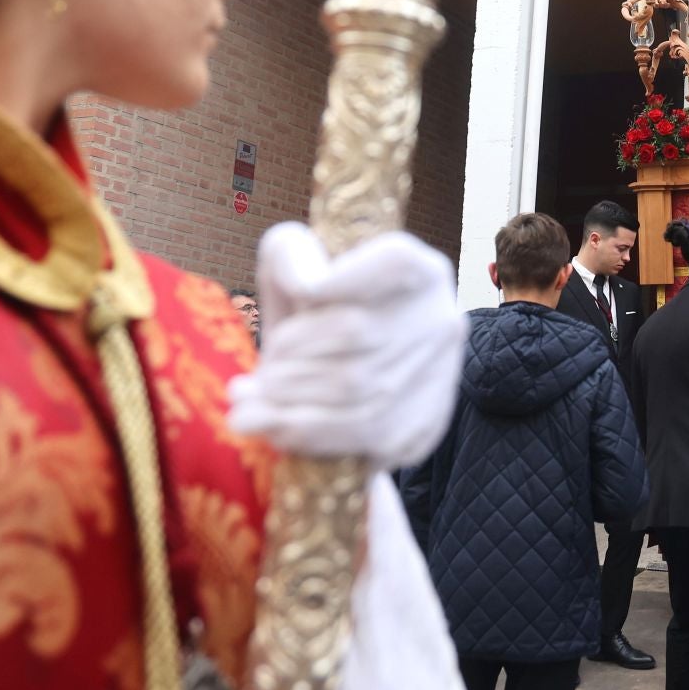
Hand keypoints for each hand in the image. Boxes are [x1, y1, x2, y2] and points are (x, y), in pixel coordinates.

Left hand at [228, 223, 467, 468]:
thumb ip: (289, 255)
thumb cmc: (326, 315)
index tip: (295, 295)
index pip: (386, 263)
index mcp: (419, 270)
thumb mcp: (306, 273)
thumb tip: (297, 281)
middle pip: (355, 330)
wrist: (364, 379)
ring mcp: (438, 377)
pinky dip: (304, 433)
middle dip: (291, 352)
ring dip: (287, 399)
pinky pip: (359, 434)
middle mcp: (440, 320)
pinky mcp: (424, 426)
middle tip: (260, 370)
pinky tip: (270, 428)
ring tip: (248, 405)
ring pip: (354, 388)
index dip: (331, 277)